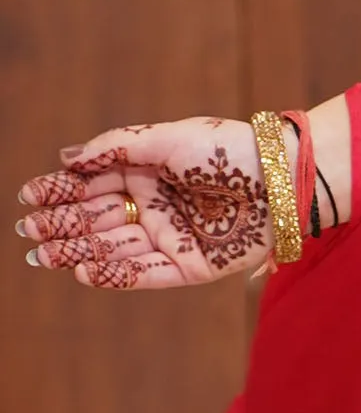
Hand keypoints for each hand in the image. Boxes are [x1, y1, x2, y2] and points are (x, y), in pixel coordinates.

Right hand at [18, 116, 284, 288]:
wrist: (282, 179)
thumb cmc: (228, 150)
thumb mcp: (167, 138)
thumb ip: (117, 147)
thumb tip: (67, 158)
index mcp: (147, 173)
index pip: (92, 185)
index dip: (59, 191)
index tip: (27, 196)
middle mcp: (155, 207)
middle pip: (97, 220)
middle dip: (61, 225)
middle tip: (27, 231)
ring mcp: (171, 238)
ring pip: (114, 248)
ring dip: (77, 251)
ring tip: (43, 255)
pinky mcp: (190, 266)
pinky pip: (145, 274)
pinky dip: (115, 274)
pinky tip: (85, 270)